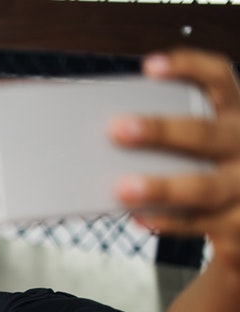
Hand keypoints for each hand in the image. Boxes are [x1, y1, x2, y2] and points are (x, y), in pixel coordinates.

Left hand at [112, 49, 239, 261]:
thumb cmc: (210, 173)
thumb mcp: (202, 148)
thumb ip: (170, 140)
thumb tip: (106, 140)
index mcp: (235, 117)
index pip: (220, 81)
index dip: (190, 68)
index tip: (150, 66)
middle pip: (207, 134)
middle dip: (162, 131)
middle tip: (118, 128)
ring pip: (205, 186)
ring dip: (161, 187)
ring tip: (122, 188)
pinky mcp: (237, 222)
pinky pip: (199, 222)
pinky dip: (168, 222)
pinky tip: (140, 217)